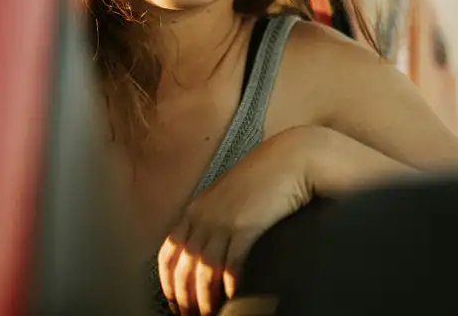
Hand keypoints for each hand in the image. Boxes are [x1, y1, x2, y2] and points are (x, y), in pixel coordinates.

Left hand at [158, 126, 315, 315]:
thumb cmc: (264, 177)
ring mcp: (223, 220)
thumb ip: (214, 216)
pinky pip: (231, 262)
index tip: (174, 301)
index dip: (167, 281)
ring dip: (205, 298)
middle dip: (183, 297)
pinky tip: (232, 295)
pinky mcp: (246, 225)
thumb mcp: (229, 195)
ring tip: (211, 313)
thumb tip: (210, 248)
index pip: (168, 252)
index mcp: (195, 208)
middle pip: (183, 266)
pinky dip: (229, 283)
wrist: (290, 158)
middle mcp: (203, 215)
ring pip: (204, 270)